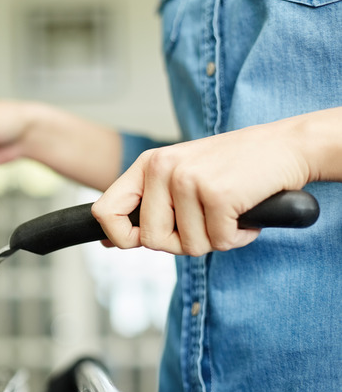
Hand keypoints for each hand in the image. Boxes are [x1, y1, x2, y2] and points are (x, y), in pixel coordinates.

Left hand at [90, 118, 313, 255]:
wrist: (286, 145)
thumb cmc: (233, 166)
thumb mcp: (179, 177)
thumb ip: (145, 206)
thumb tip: (107, 242)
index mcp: (147, 165)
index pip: (105, 211)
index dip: (119, 237)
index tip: (139, 242)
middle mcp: (162, 168)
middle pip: (151, 240)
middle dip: (182, 242)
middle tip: (206, 221)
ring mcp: (188, 180)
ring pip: (189, 246)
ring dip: (215, 239)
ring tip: (228, 211)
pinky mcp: (217, 194)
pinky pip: (219, 242)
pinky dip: (238, 237)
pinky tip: (245, 213)